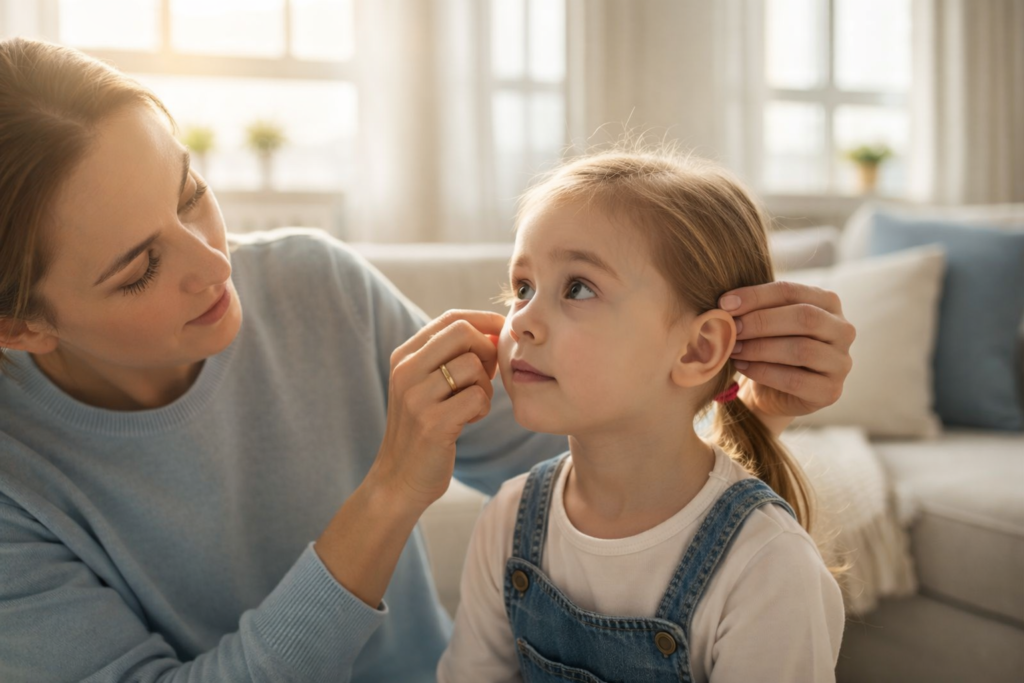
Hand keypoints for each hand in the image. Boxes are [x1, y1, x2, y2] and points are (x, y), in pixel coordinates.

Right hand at [368, 310, 505, 512]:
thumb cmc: (422, 429)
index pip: (451, 318)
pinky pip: (477, 397)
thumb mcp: (425, 385)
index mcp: (404, 357)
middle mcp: (406, 371)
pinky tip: (469, 420)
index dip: (484, 321)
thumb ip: (451, 358)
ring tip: (473, 405)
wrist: (398, 480)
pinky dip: (482, 408)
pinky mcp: (432, 424)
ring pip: (473, 366)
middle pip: (463, 332)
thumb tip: (495, 332)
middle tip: (486, 376)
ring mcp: (417, 397)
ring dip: (485, 386)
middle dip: (487, 351)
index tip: (502, 335)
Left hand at [718, 282, 854, 431]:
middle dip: (761, 322)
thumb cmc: (768, 347)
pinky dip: (764, 372)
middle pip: (804, 317)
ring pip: (801, 350)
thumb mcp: (763, 323)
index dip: (756, 295)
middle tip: (731, 328)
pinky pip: (795, 380)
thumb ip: (753, 310)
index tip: (724, 304)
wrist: (772, 392)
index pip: (792, 291)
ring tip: (734, 349)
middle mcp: (842, 330)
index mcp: (828, 303)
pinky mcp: (830, 391)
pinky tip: (743, 367)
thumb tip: (725, 304)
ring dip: (760, 348)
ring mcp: (841, 362)